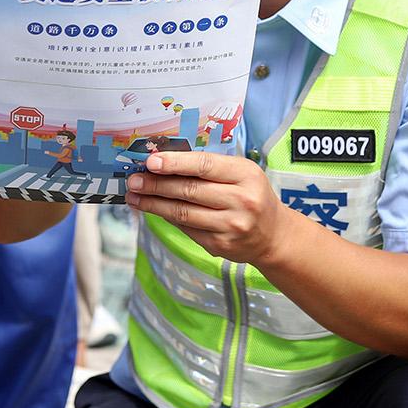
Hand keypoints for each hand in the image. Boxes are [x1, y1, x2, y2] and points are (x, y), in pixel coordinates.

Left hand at [126, 152, 300, 266]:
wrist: (273, 235)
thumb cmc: (251, 194)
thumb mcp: (240, 173)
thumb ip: (208, 168)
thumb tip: (163, 164)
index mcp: (246, 175)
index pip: (205, 165)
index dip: (175, 163)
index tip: (150, 162)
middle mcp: (241, 201)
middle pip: (189, 191)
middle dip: (156, 185)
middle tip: (133, 180)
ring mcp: (231, 226)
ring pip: (183, 213)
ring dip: (154, 204)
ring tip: (134, 196)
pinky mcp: (220, 246)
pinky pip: (186, 228)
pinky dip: (167, 217)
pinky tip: (154, 209)